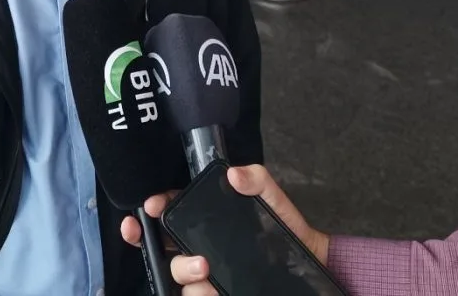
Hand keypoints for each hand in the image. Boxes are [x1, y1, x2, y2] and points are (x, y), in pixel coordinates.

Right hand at [119, 166, 329, 293]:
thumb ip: (256, 180)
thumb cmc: (283, 227)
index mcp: (205, 220)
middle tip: (166, 242)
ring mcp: (207, 273)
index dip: (154, 208)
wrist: (306, 257)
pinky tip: (213, 290)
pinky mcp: (217, 290)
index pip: (169, 212)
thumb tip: (234, 173)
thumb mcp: (271, 198)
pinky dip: (201, 294)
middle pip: (162, 246)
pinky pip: (196, 295)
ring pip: (177, 275)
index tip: (151, 207)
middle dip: (151, 242)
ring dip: (183, 271)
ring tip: (203, 267)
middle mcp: (200, 246)